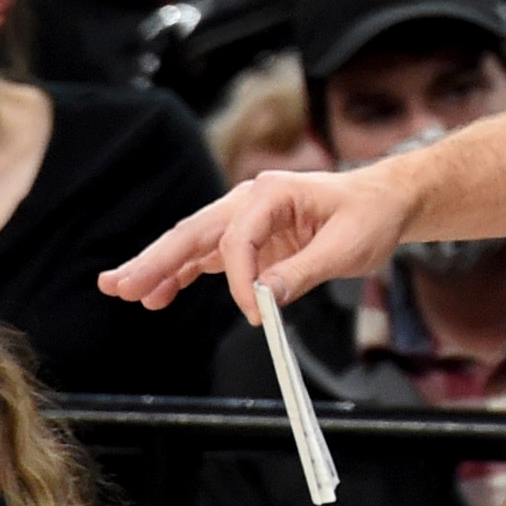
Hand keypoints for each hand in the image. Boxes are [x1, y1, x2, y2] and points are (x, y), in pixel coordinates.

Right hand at [99, 163, 418, 320]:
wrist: (384, 202)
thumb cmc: (369, 215)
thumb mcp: (346, 247)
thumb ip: (302, 272)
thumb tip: (264, 301)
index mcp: (273, 192)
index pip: (238, 238)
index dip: (240, 280)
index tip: (254, 313)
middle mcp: (251, 201)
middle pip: (195, 232)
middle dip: (156, 259)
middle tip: (121, 284)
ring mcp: (246, 219)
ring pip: (193, 244)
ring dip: (159, 267)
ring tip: (123, 289)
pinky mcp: (249, 239)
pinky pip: (208, 257)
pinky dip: (182, 275)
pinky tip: (160, 295)